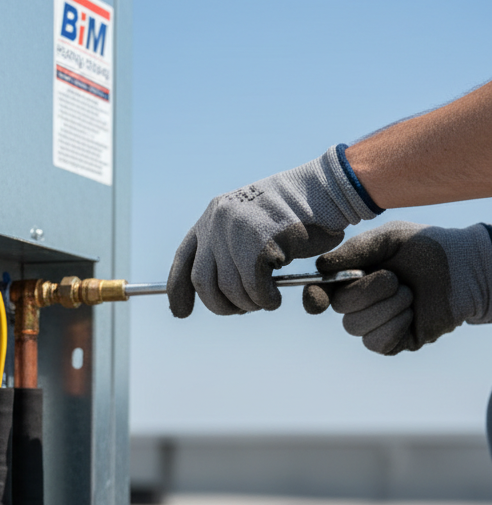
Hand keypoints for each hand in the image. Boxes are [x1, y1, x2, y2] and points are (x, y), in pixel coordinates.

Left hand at [167, 146, 379, 317]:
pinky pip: (253, 287)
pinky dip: (264, 300)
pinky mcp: (259, 243)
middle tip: (243, 309)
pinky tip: (273, 299)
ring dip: (248, 303)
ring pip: (230, 289)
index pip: (183, 260)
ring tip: (263, 301)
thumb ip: (226, 251)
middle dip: (221, 304)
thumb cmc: (292, 217)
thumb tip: (214, 292)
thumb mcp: (246, 227)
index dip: (178, 290)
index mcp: (210, 218)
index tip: (181, 313)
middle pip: (203, 282)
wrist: (325, 192)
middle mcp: (217, 222)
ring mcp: (236, 231)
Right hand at [302, 221, 491, 354]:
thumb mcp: (389, 238)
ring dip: (388, 306)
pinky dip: (394, 324)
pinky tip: (411, 313)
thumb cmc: (428, 248)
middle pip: (341, 309)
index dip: (314, 299)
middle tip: (396, 279)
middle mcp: (359, 305)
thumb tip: (322, 266)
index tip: (318, 300)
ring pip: (357, 327)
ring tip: (410, 294)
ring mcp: (374, 325)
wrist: (465, 268)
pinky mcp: (392, 343)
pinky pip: (376, 342)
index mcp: (352, 280)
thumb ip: (355, 249)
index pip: (320, 295)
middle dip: (369, 291)